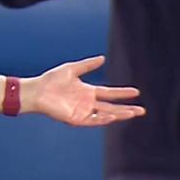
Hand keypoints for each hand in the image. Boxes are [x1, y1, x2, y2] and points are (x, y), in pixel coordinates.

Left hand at [21, 55, 144, 125]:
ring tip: (133, 114)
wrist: (37, 90)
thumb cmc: (51, 79)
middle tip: (142, 110)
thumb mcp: (72, 69)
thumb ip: (88, 65)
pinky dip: (103, 119)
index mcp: (87, 92)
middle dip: (127, 109)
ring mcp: (83, 112)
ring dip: (119, 115)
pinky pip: (93, 121)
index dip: (122, 93)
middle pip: (111, 107)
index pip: (109, 94)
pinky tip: (113, 115)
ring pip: (105, 115)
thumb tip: (103, 58)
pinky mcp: (76, 119)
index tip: (136, 92)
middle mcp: (87, 103)